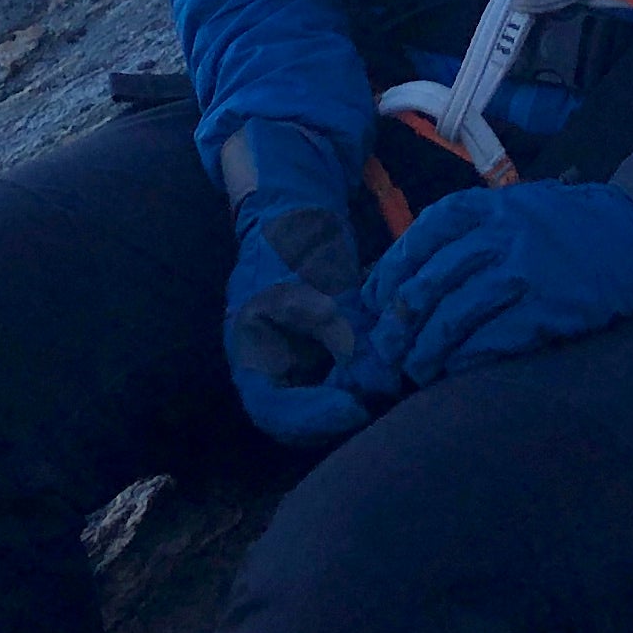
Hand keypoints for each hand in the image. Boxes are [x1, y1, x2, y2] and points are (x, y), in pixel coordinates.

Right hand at [220, 123, 376, 447]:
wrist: (292, 212)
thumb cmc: (295, 244)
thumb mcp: (321, 288)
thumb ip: (348, 338)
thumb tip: (380, 383)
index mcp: (250, 352)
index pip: (272, 410)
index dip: (313, 418)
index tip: (354, 406)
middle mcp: (265, 368)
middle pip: (295, 419)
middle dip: (336, 415)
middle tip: (376, 402)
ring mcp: (287, 365)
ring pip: (317, 406)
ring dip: (349, 401)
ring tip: (382, 386)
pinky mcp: (311, 358)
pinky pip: (332, 385)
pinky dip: (355, 384)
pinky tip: (381, 371)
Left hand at [363, 179, 632, 389]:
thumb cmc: (572, 227)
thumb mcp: (518, 206)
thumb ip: (472, 231)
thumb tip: (415, 272)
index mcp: (485, 208)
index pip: (418, 240)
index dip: (388, 275)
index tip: (373, 304)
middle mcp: (497, 237)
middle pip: (426, 286)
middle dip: (399, 325)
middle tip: (387, 351)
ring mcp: (522, 274)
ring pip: (451, 320)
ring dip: (427, 352)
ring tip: (416, 371)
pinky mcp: (546, 311)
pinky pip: (491, 343)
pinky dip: (467, 362)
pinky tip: (457, 373)